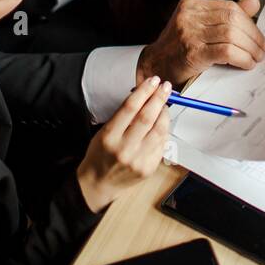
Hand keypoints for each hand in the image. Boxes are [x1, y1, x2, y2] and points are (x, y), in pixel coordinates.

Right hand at [76, 74, 172, 213]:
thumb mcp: (104, 131)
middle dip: (159, 98)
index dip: (144, 91)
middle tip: (165, 87)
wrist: (99, 183)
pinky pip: (162, 144)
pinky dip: (164, 131)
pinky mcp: (148, 168)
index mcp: (109, 136)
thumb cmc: (100, 153)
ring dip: (165, 113)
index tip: (152, 81)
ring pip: (159, 131)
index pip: (130, 107)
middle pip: (147, 117)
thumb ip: (123, 115)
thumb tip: (145, 95)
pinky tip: (162, 123)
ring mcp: (138, 160)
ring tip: (165, 104)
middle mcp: (124, 149)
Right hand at [137, 0, 264, 86]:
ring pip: (231, 35)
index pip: (229, 7)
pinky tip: (247, 63)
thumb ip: (226, 14)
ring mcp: (189, 33)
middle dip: (253, 36)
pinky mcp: (192, 53)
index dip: (249, 22)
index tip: (259, 36)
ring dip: (250, 48)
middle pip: (232, 20)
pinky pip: (226, 51)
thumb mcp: (201, 24)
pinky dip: (242, 58)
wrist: (156, 65)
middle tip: (263, 48)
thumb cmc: (181, 45)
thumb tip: (255, 3)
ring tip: (257, 57)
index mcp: (192, 4)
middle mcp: (189, 15)